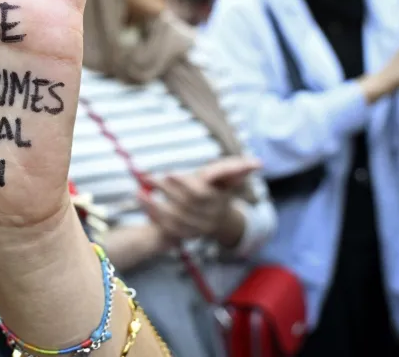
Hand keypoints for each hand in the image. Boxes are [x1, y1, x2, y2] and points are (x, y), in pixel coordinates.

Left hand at [141, 157, 258, 240]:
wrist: (218, 221)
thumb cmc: (220, 191)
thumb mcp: (228, 178)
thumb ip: (237, 168)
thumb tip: (258, 163)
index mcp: (218, 201)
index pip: (200, 193)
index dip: (183, 184)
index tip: (168, 172)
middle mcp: (208, 218)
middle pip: (184, 205)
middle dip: (166, 190)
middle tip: (149, 177)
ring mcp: (196, 229)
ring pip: (173, 218)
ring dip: (154, 204)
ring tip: (140, 190)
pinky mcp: (183, 236)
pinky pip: (165, 227)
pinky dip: (151, 213)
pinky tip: (140, 199)